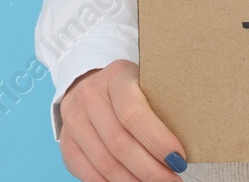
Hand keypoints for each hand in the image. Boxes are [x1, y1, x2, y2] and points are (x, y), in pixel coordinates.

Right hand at [58, 59, 188, 181]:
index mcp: (116, 76)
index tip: (179, 159)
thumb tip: (182, 149)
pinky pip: (88, 173)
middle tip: (173, 179)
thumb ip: (161, 105)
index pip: (134, 112)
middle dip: (150, 169)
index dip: (157, 140)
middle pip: (119, 143)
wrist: (91, 83)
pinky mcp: (67, 143)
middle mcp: (89, 96)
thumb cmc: (131, 87)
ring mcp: (73, 120)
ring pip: (105, 162)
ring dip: (134, 181)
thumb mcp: (147, 82)